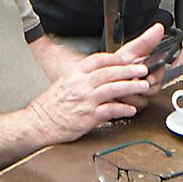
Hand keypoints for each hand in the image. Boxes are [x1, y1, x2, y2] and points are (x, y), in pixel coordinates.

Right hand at [28, 34, 156, 140]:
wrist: (39, 123)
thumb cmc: (51, 106)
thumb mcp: (64, 83)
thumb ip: (82, 77)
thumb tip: (100, 74)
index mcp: (74, 75)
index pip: (98, 60)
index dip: (115, 58)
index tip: (127, 58)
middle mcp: (80, 85)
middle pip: (109, 72)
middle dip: (128, 69)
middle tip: (143, 69)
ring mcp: (85, 101)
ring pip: (112, 89)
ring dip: (130, 86)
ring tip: (143, 85)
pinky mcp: (88, 117)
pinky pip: (110, 110)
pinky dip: (123, 109)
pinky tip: (131, 110)